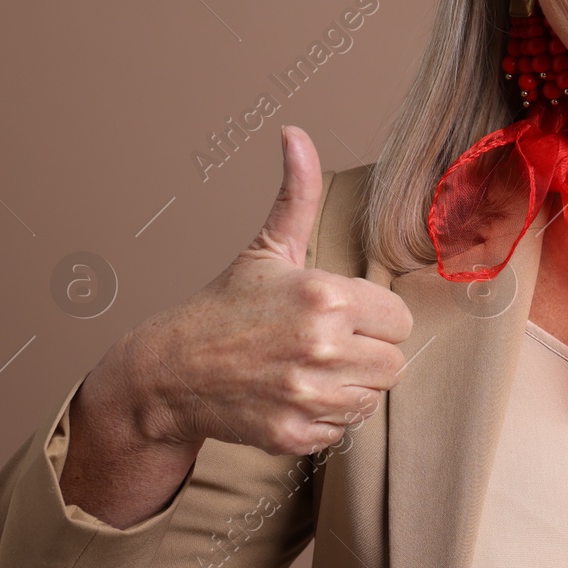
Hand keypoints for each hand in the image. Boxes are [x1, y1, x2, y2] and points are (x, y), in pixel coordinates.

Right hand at [121, 125, 413, 455]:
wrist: (167, 373)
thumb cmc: (224, 308)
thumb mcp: (266, 249)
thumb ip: (296, 194)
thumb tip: (295, 133)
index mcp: (326, 296)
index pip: (401, 319)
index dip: (375, 317)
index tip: (343, 314)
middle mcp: (322, 346)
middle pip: (395, 362)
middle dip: (368, 353)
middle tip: (326, 343)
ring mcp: (309, 394)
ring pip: (373, 397)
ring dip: (351, 385)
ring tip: (310, 367)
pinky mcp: (296, 434)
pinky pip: (345, 428)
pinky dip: (326, 416)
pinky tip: (294, 394)